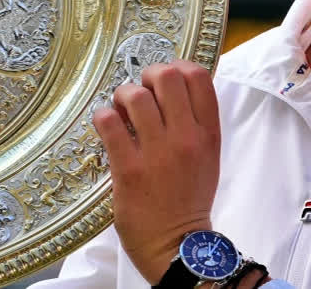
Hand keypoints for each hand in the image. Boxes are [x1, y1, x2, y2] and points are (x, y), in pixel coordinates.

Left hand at [93, 59, 221, 282]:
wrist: (177, 245)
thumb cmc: (189, 199)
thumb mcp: (207, 157)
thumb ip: (195, 124)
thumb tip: (171, 90)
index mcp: (207, 134)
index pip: (198, 77)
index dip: (177, 66)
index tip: (164, 77)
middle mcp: (185, 138)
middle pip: (167, 77)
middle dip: (147, 76)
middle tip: (140, 92)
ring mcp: (156, 152)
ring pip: (135, 95)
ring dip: (122, 96)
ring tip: (121, 112)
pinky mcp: (127, 168)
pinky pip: (109, 122)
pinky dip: (103, 116)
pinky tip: (107, 127)